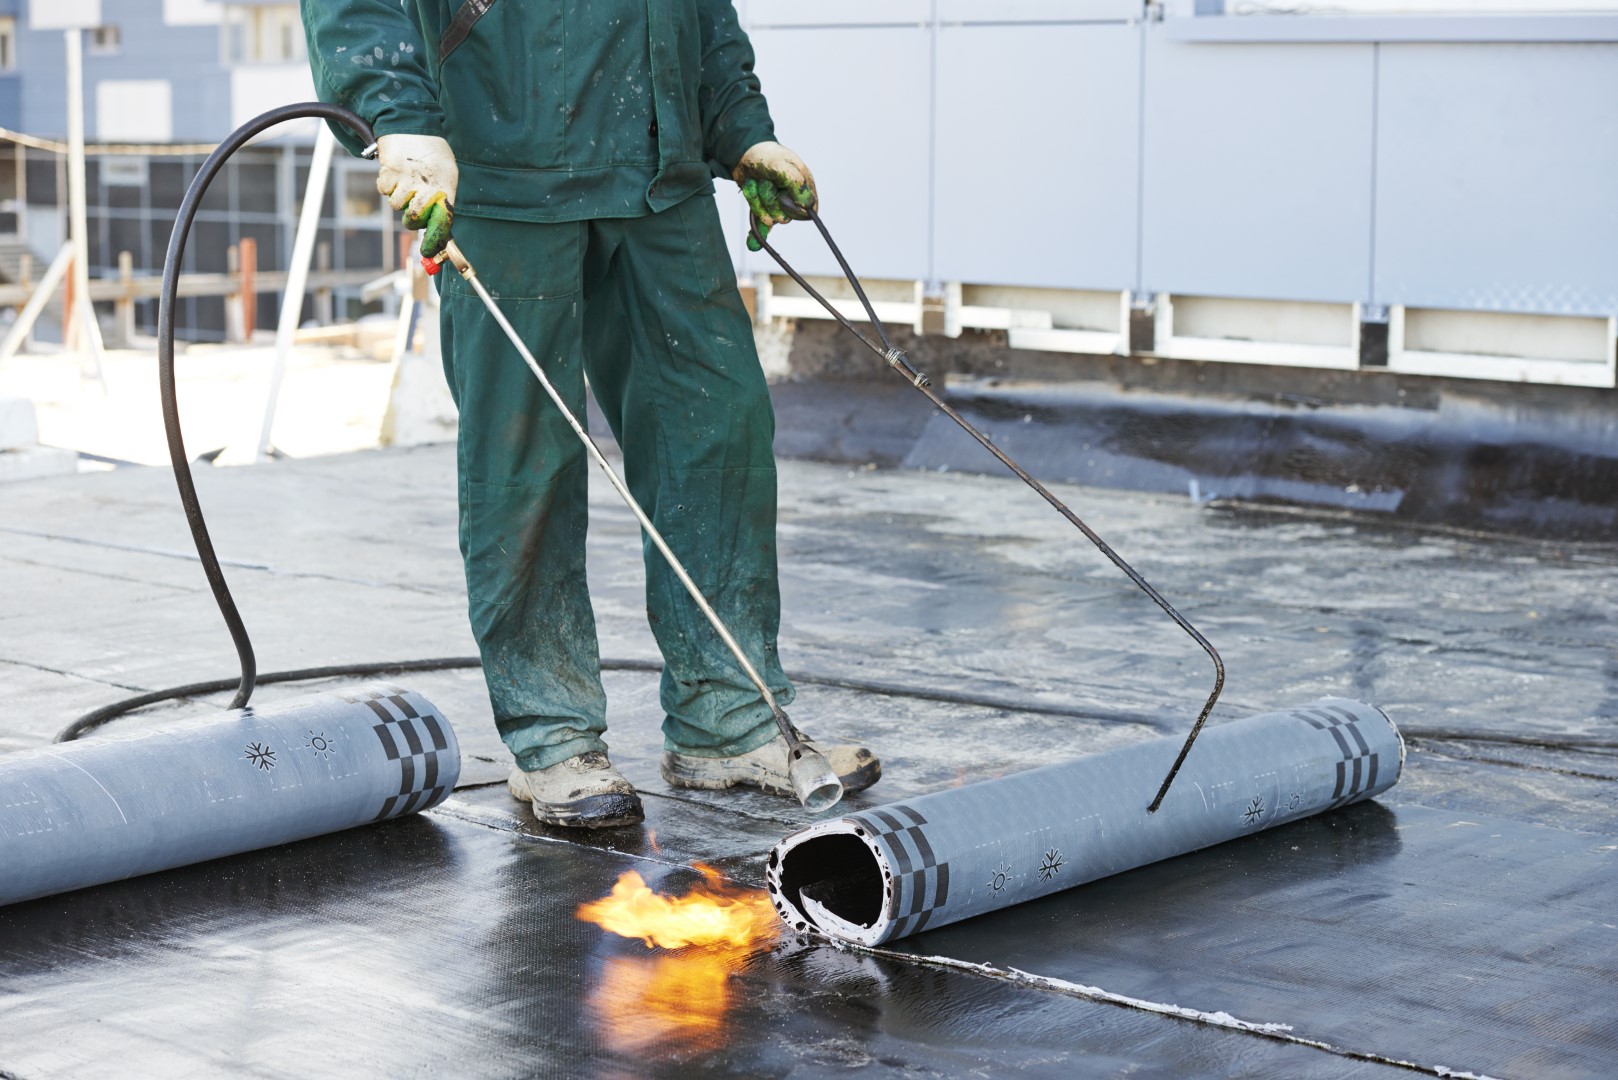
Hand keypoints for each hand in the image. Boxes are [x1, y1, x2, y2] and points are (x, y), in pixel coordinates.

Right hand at [376, 133, 457, 257]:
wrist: (413, 125)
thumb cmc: (432, 156)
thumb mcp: (446, 176)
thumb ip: (443, 203)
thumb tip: (438, 236)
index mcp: (446, 188)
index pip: (442, 222)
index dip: (434, 241)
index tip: (428, 252)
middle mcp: (428, 186)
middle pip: (413, 219)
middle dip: (411, 219)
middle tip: (413, 207)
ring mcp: (407, 179)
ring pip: (396, 206)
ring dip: (399, 198)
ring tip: (407, 182)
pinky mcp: (389, 171)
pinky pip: (383, 191)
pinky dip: (387, 185)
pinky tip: (396, 173)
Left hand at [733, 141, 816, 251]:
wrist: (743, 152)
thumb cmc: (766, 155)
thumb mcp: (781, 165)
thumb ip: (795, 183)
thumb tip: (808, 205)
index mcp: (804, 186)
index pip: (807, 211)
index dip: (792, 207)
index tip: (783, 196)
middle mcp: (792, 197)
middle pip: (785, 216)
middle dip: (769, 199)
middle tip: (764, 180)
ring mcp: (777, 204)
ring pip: (769, 218)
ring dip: (756, 200)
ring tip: (755, 182)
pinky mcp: (764, 208)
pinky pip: (763, 227)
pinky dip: (759, 235)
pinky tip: (753, 245)